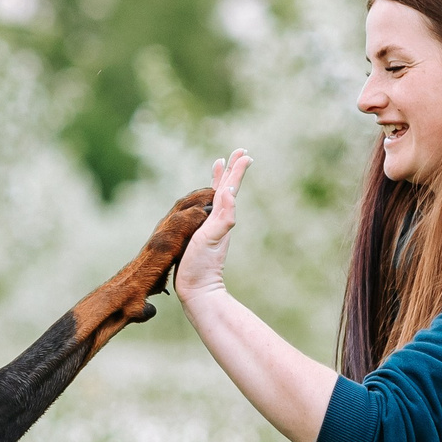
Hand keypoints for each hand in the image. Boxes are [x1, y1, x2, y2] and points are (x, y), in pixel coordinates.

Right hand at [174, 149, 250, 306]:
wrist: (197, 290)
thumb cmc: (202, 265)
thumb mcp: (212, 238)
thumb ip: (223, 217)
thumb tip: (230, 191)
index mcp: (220, 216)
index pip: (230, 188)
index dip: (236, 171)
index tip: (244, 154)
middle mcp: (217, 219)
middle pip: (226, 188)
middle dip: (231, 169)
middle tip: (239, 151)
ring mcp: (209, 227)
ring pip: (216, 196)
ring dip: (220, 179)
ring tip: (220, 165)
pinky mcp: (200, 235)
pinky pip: (205, 209)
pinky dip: (207, 198)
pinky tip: (206, 198)